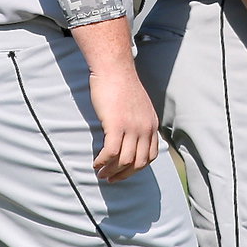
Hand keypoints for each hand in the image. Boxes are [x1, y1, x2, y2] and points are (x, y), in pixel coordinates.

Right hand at [88, 65, 160, 181]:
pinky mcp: (116, 125)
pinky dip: (103, 161)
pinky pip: (111, 152)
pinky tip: (95, 163)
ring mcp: (132, 128)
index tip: (124, 172)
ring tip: (100, 173)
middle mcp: (145, 128)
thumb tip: (130, 136)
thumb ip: (138, 121)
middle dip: (124, 174)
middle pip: (138, 163)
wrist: (114, 69)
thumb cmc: (121, 84)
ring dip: (111, 171)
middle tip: (110, 178)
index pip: (150, 156)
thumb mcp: (139, 105)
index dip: (136, 168)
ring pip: (124, 161)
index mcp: (151, 124)